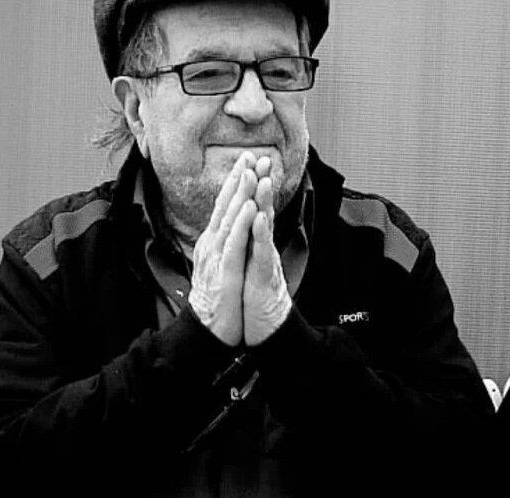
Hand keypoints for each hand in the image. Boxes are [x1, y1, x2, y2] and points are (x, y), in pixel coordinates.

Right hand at [188, 152, 259, 345]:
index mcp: (214, 242)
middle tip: (250, 154)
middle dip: (239, 179)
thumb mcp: (220, 266)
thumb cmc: (218, 301)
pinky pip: (234, 245)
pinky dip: (242, 226)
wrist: (209, 330)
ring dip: (241, 195)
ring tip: (251, 173)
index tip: (246, 160)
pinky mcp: (225, 272)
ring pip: (230, 220)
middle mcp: (212, 244)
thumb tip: (227, 229)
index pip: (225, 206)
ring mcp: (217, 257)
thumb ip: (224, 246)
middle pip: (226, 206)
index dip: (236, 182)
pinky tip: (250, 210)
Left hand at [243, 155, 291, 345]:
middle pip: (263, 209)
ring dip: (265, 202)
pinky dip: (261, 235)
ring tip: (263, 178)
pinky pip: (263, 253)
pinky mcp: (266, 277)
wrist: (266, 329)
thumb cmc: (255, 299)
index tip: (248, 160)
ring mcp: (265, 260)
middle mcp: (262, 248)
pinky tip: (260, 219)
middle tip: (262, 157)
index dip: (250, 185)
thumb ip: (247, 245)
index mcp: (253, 244)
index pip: (253, 208)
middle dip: (262, 182)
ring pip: (265, 227)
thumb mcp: (247, 266)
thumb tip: (244, 225)